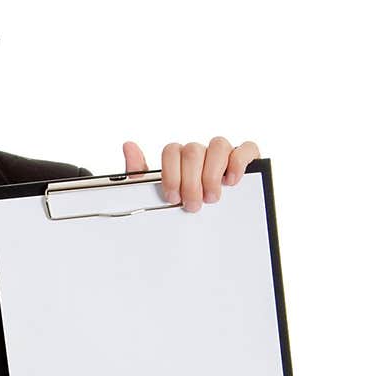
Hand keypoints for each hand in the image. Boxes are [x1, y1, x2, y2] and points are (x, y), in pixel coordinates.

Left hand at [123, 137, 260, 209]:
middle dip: (191, 181)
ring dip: (212, 174)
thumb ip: (139, 175)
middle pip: (193, 151)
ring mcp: (223, 154)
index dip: (172, 174)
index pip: (172, 151)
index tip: (173, 197)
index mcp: (180, 159)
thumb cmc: (182, 207)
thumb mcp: (157, 196)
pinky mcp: (245, 158)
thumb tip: (128, 146)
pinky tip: (231, 181)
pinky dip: (238, 162)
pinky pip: (246, 148)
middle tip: (193, 204)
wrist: (207, 231)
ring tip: (211, 197)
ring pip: (218, 145)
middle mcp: (201, 152)